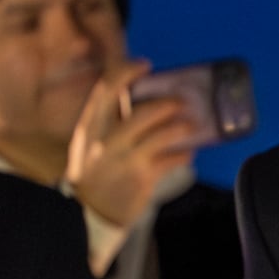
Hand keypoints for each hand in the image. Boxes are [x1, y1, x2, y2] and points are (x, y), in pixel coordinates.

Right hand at [68, 60, 199, 240]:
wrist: (87, 213)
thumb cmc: (93, 172)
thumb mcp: (88, 143)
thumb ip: (106, 121)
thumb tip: (137, 98)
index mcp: (90, 126)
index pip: (106, 89)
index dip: (127, 72)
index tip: (145, 65)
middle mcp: (106, 140)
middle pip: (144, 112)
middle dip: (168, 104)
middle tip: (182, 102)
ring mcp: (125, 159)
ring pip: (162, 135)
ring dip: (181, 127)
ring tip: (191, 126)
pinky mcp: (142, 177)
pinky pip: (172, 159)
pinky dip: (183, 154)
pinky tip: (187, 152)